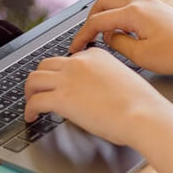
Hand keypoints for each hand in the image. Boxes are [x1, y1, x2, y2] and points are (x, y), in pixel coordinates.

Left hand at [24, 47, 172, 172]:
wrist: (143, 114)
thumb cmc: (141, 104)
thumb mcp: (123, 80)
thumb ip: (105, 80)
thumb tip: (95, 94)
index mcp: (96, 55)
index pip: (69, 59)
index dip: (61, 73)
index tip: (60, 83)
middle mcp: (79, 62)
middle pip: (45, 64)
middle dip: (40, 78)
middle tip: (38, 91)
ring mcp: (68, 79)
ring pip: (33, 79)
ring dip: (29, 92)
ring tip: (30, 103)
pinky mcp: (61, 98)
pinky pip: (34, 101)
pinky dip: (29, 110)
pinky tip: (31, 117)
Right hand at [70, 0, 172, 74]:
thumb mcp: (142, 56)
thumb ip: (119, 44)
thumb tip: (109, 38)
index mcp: (133, 12)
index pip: (97, 21)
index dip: (82, 35)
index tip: (75, 48)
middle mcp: (140, 1)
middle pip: (102, 3)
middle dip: (89, 20)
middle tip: (85, 38)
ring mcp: (149, 1)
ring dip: (103, 13)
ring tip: (101, 32)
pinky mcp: (157, 6)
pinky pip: (129, 0)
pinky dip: (118, 10)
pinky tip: (120, 26)